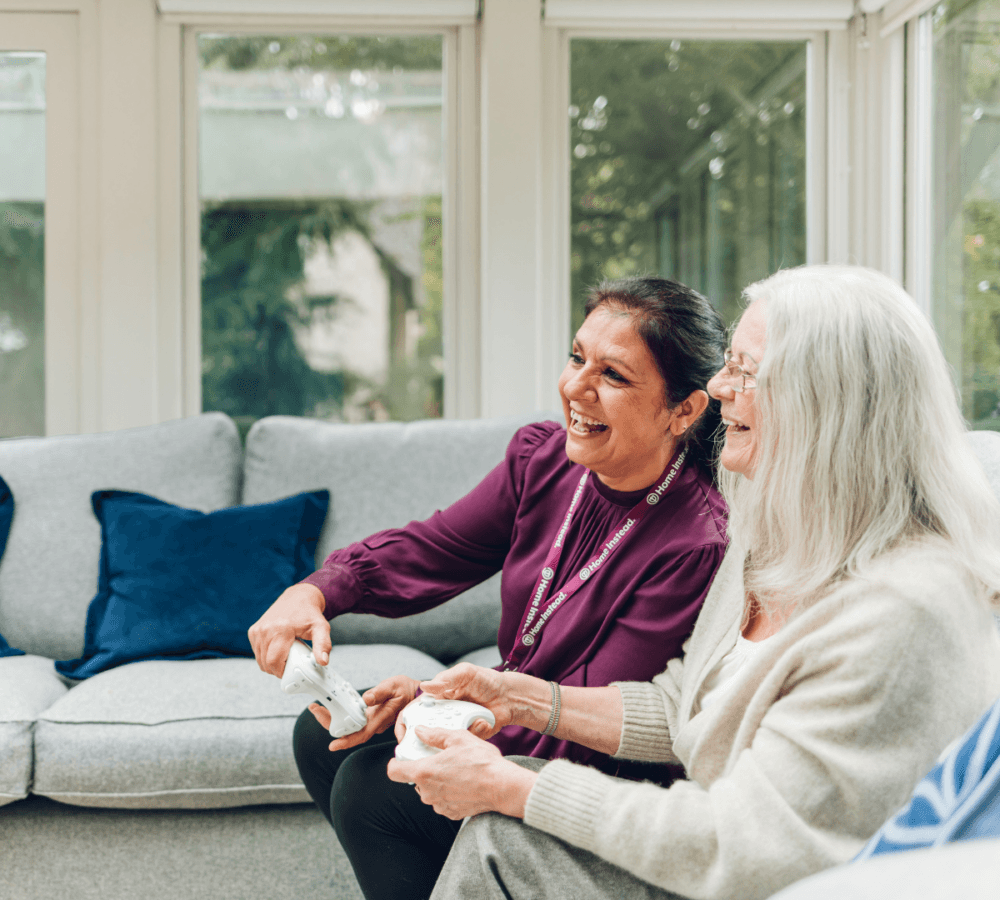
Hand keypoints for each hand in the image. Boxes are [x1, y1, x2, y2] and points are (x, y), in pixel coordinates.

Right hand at [248, 582, 329, 676]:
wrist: (298, 597)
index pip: (274, 662)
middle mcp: (265, 629)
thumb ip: (323, 645)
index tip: (292, 669)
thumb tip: (323, 662)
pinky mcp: (253, 631)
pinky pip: (257, 652)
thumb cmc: (309, 613)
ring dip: (271, 662)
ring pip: (259, 660)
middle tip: (291, 661)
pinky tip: (278, 648)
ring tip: (285, 653)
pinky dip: (266, 655)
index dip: (282, 671)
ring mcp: (257, 630)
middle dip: (278, 669)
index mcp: (281, 629)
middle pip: (266, 663)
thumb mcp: (321, 628)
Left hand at [312, 675, 420, 750]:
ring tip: (318, 706)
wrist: (416, 694)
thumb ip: (380, 692)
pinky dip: (340, 714)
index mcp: (379, 718)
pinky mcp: (370, 717)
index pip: (360, 734)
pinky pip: (353, 721)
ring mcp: (372, 722)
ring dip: (332, 719)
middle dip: (329, 723)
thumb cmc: (406, 689)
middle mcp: (374, 723)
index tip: (332, 745)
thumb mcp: (394, 685)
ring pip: (349, 727)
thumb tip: (366, 698)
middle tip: (314, 708)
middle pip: (349, 731)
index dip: (346, 741)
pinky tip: (332, 706)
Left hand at [386, 728, 536, 819]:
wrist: (502, 787)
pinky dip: (449, 792)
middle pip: (415, 780)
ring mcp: (439, 805)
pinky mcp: (451, 813)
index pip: (394, 772)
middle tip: (442, 759)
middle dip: (425, 769)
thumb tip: (421, 731)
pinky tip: (464, 783)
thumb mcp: (458, 738)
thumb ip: (435, 735)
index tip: (403, 758)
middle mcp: (428, 792)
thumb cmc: (481, 762)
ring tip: (457, 770)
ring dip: (438, 781)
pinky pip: (443, 801)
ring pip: (430, 790)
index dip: (396, 763)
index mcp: (424, 772)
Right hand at [416, 663, 531, 734]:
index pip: (415, 711)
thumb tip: (425, 686)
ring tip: (474, 720)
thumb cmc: (486, 680)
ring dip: (457, 732)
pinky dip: (475, 731)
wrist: (508, 696)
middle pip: (426, 730)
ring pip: (446, 738)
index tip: (404, 733)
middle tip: (438, 734)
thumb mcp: (465, 673)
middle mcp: (444, 714)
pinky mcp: (468, 736)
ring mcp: (456, 726)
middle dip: (427, 736)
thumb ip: (445, 679)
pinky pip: (465, 740)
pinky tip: (483, 721)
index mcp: (438, 698)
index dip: (406, 723)